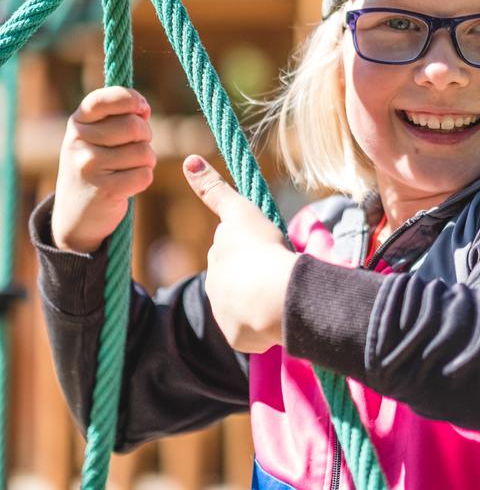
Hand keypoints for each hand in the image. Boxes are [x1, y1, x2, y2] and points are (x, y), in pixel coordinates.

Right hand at [51, 87, 155, 252]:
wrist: (76, 213)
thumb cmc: (97, 166)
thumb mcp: (97, 137)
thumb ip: (120, 117)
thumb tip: (143, 108)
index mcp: (77, 122)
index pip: (104, 99)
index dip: (130, 99)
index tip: (142, 108)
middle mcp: (78, 142)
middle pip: (135, 126)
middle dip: (145, 137)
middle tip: (134, 148)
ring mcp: (88, 166)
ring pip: (144, 152)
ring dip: (146, 161)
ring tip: (127, 169)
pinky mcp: (103, 189)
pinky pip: (145, 175)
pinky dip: (143, 180)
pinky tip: (126, 185)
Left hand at [182, 154, 297, 352]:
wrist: (273, 296)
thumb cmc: (263, 249)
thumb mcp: (241, 212)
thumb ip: (215, 190)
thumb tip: (187, 159)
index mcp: (219, 255)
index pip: (231, 249)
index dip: (249, 248)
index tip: (263, 250)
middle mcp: (215, 283)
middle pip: (237, 276)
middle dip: (254, 274)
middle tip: (278, 269)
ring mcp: (224, 311)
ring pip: (244, 304)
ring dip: (258, 300)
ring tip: (278, 294)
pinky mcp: (234, 335)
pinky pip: (250, 330)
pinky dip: (261, 325)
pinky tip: (274, 317)